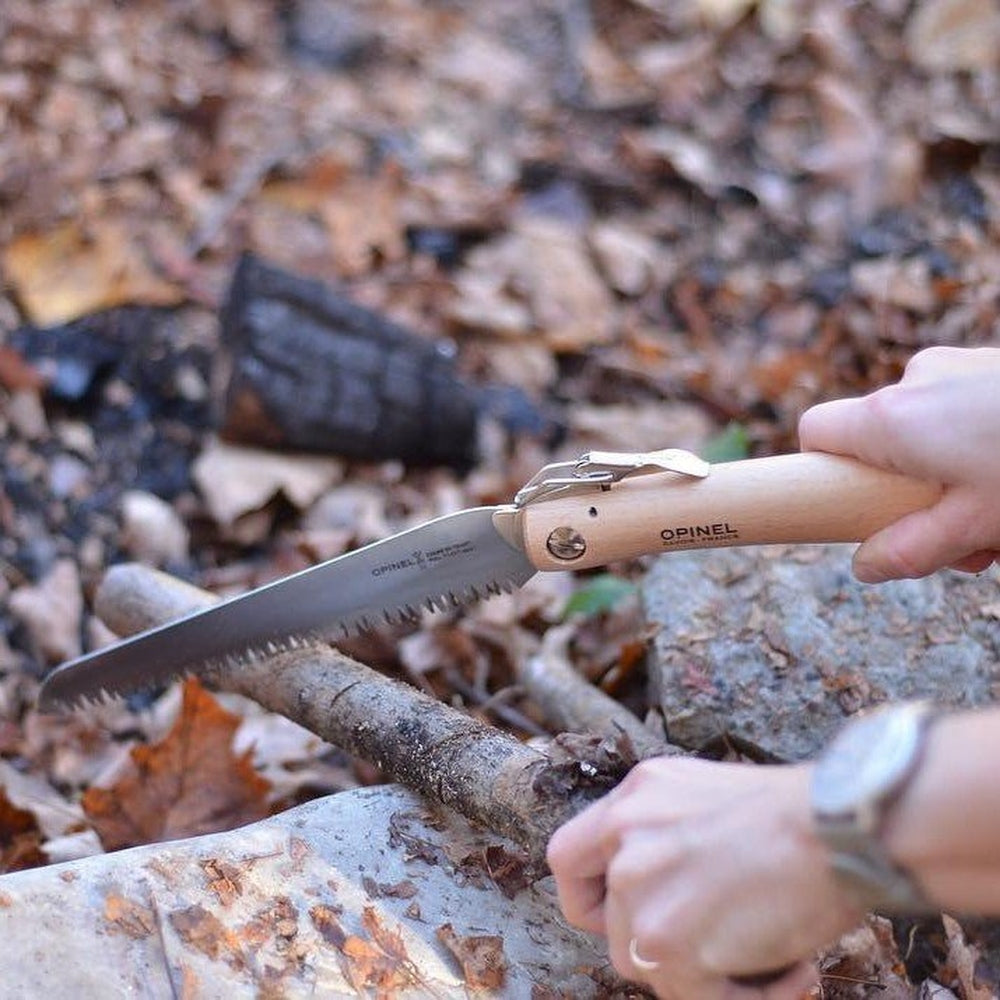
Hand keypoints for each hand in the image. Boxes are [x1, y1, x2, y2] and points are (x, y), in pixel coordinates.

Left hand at [546, 757, 860, 998]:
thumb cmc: (797, 816)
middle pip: (612, 927)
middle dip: (665, 947)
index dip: (585, 900)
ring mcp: (639, 886)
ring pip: (645, 965)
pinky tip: (792, 972)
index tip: (615, 917)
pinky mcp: (666, 939)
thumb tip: (663, 895)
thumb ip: (665, 835)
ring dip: (707, 975)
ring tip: (773, 951)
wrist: (838, 824)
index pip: (566, 858)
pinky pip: (692, 998)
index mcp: (635, 797)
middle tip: (727, 941)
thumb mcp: (706, 797)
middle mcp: (625, 836)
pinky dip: (747, 998)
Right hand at [799, 346, 999, 581]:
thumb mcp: (975, 524)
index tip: (854, 504)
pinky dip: (979, 449)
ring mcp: (956, 368)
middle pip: (880, 442)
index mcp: (892, 421)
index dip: (824, 470)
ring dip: (953, 479)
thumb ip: (911, 549)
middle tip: (963, 536)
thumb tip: (865, 566)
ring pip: (928, 432)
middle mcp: (914, 382)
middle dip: (912, 494)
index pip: (817, 432)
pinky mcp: (990, 367)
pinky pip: (963, 412)